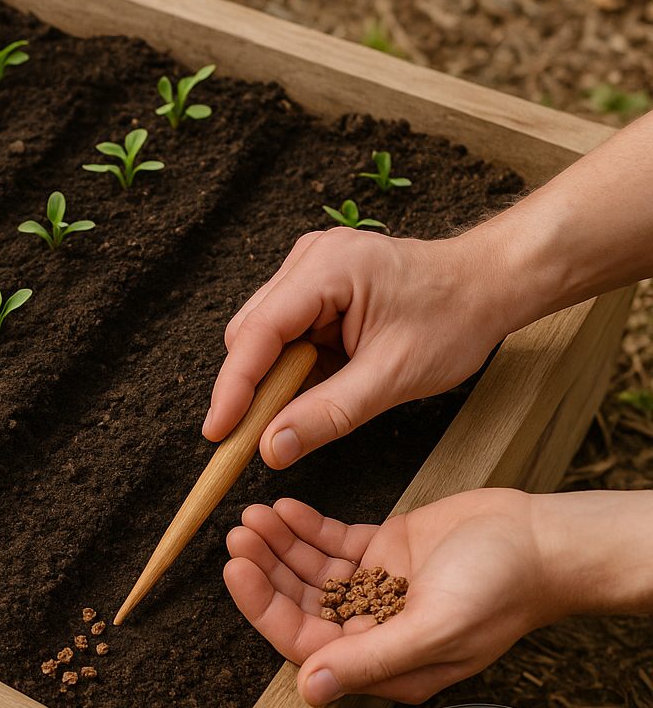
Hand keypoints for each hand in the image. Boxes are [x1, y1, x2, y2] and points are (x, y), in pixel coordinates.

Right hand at [202, 228, 514, 467]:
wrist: (489, 285)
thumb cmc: (453, 320)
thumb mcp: (392, 378)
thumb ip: (327, 414)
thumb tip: (271, 448)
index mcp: (327, 269)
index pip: (257, 334)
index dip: (232, 388)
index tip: (218, 434)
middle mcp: (309, 259)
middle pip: (250, 334)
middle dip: (253, 387)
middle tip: (266, 435)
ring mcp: (309, 267)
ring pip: (262, 335)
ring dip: (276, 376)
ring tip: (310, 402)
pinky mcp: (314, 283)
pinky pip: (283, 331)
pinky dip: (293, 365)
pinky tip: (322, 378)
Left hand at [223, 491, 562, 705]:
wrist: (545, 541)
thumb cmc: (503, 590)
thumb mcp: (435, 629)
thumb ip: (370, 659)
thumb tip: (309, 691)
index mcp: (382, 663)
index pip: (303, 641)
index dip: (264, 607)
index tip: (237, 569)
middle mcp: (372, 629)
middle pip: (300, 603)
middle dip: (265, 570)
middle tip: (237, 535)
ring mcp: (376, 588)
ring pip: (310, 570)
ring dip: (279, 545)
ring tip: (253, 515)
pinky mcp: (385, 553)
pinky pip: (333, 543)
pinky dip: (306, 527)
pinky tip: (284, 508)